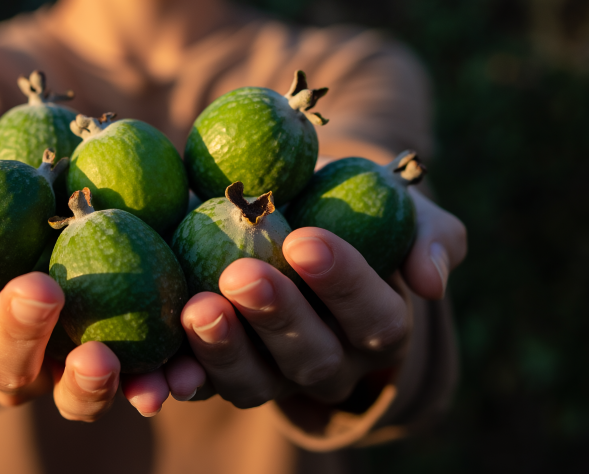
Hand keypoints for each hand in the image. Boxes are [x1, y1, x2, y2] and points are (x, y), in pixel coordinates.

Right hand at [0, 188, 204, 419]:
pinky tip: (168, 372)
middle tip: (38, 289)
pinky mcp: (110, 362)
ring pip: (69, 393)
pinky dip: (148, 381)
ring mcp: (58, 371)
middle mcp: (0, 367)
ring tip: (101, 356)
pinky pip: (130, 381)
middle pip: (4, 369)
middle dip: (18, 334)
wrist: (20, 211)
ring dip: (86, 381)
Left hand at [176, 188, 466, 407]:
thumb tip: (430, 281)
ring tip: (197, 309)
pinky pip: (200, 386)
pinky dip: (177, 380)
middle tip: (240, 273)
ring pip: (254, 382)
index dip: (343, 283)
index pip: (374, 316)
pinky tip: (158, 370)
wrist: (287, 210)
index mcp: (378, 327)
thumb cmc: (347, 202)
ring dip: (223, 351)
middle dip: (276, 317)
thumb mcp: (397, 206)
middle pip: (310, 356)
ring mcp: (271, 375)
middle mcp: (328, 362)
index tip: (305, 238)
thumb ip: (427, 235)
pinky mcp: (219, 374)